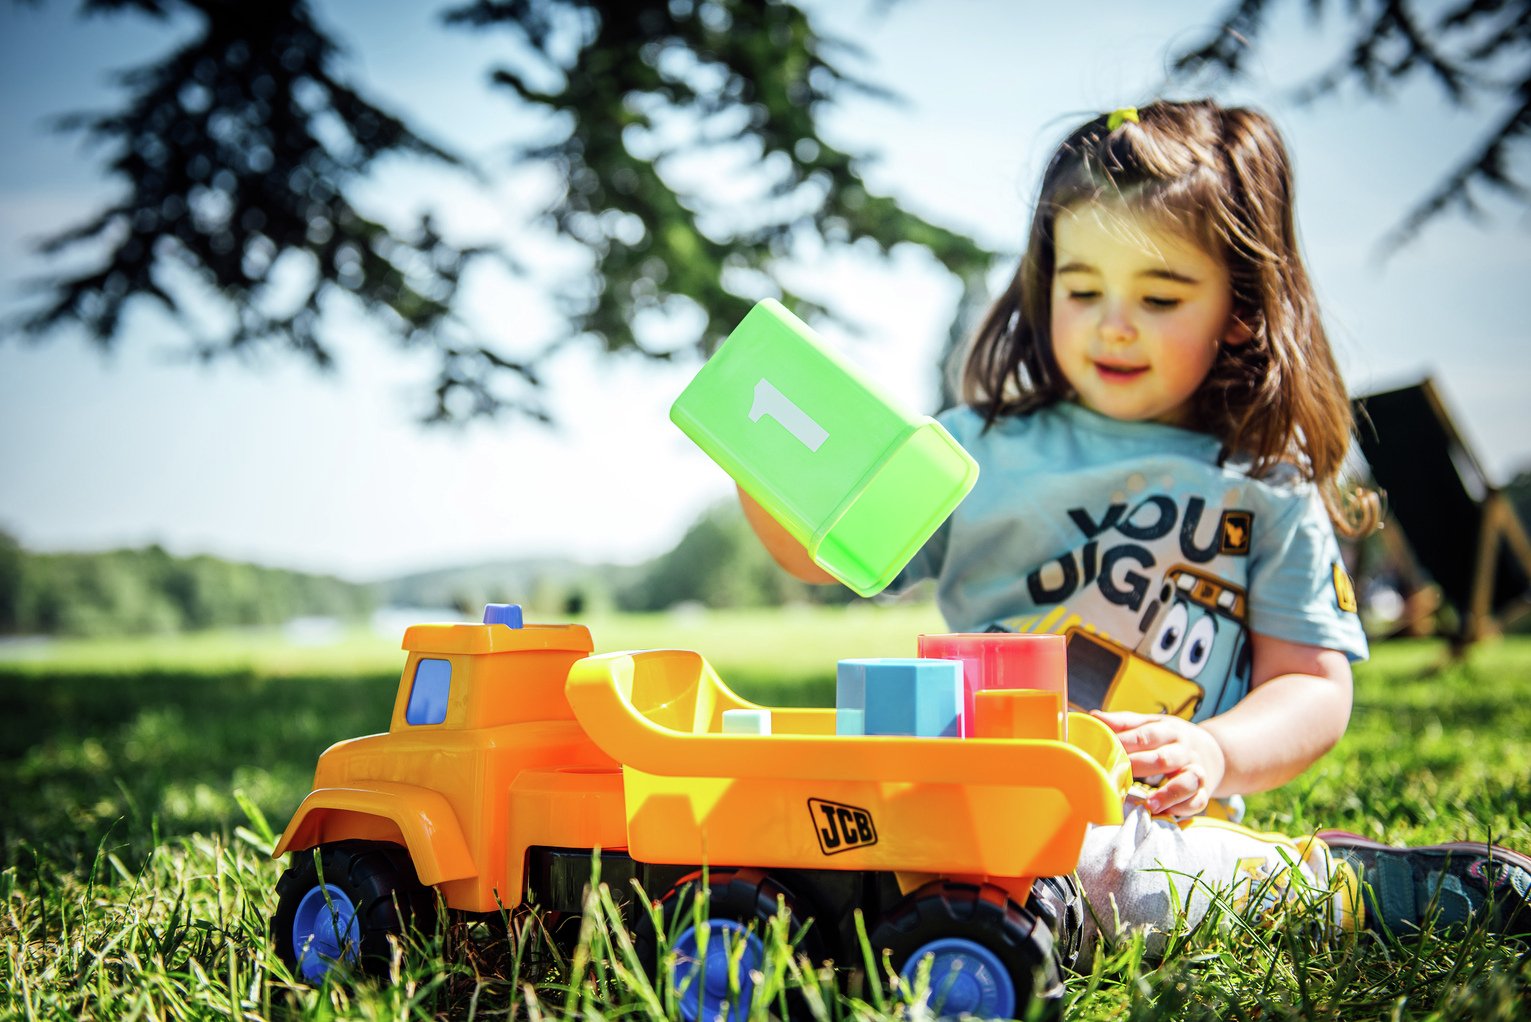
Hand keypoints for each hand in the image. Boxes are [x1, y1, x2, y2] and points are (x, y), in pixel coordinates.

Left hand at [1091, 710, 1227, 817]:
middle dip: (1142, 766)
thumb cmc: (1173, 739)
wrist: (1217, 752)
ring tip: (1149, 803)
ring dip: (1170, 793)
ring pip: (1189, 781)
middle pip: (1165, 758)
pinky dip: (1184, 808)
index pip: (1147, 735)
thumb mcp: (1153, 724)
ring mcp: (1196, 771)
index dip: (1126, 742)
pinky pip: (1199, 801)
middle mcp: (1184, 751)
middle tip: (1120, 774)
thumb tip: (1094, 716)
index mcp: (1169, 731)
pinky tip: (1166, 812)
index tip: (1107, 751)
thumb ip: (1125, 723)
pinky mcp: (1205, 791)